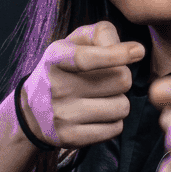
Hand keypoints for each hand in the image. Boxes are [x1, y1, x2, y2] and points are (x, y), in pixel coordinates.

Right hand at [20, 21, 145, 147]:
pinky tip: (99, 115)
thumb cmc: (64, 69)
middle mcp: (57, 87)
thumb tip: (135, 50)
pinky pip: (115, 128)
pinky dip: (114, 121)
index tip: (138, 51)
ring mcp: (63, 115)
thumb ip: (102, 34)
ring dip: (119, 101)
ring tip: (102, 98)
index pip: (87, 58)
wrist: (32, 110)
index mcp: (56, 58)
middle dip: (122, 78)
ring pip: (122, 107)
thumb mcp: (74, 42)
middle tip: (108, 80)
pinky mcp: (71, 137)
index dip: (116, 54)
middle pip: (120, 81)